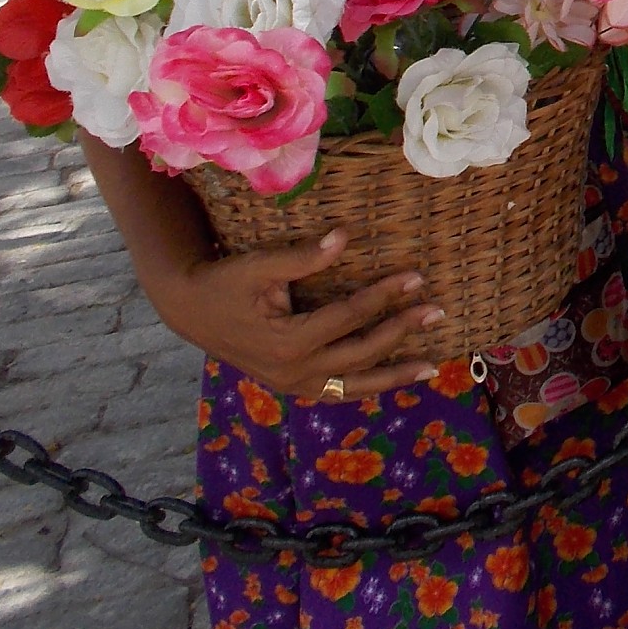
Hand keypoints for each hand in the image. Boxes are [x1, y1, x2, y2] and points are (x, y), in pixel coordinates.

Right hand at [149, 230, 441, 402]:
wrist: (190, 311)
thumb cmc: (226, 282)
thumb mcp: (260, 265)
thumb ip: (303, 256)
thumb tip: (344, 236)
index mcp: (289, 341)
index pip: (350, 316)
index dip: (385, 295)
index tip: (416, 277)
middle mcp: (294, 371)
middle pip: (361, 353)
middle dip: (401, 331)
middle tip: (437, 310)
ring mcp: (293, 384)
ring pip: (353, 387)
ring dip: (393, 377)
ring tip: (430, 369)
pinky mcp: (291, 386)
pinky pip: (337, 392)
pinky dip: (365, 387)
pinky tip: (392, 380)